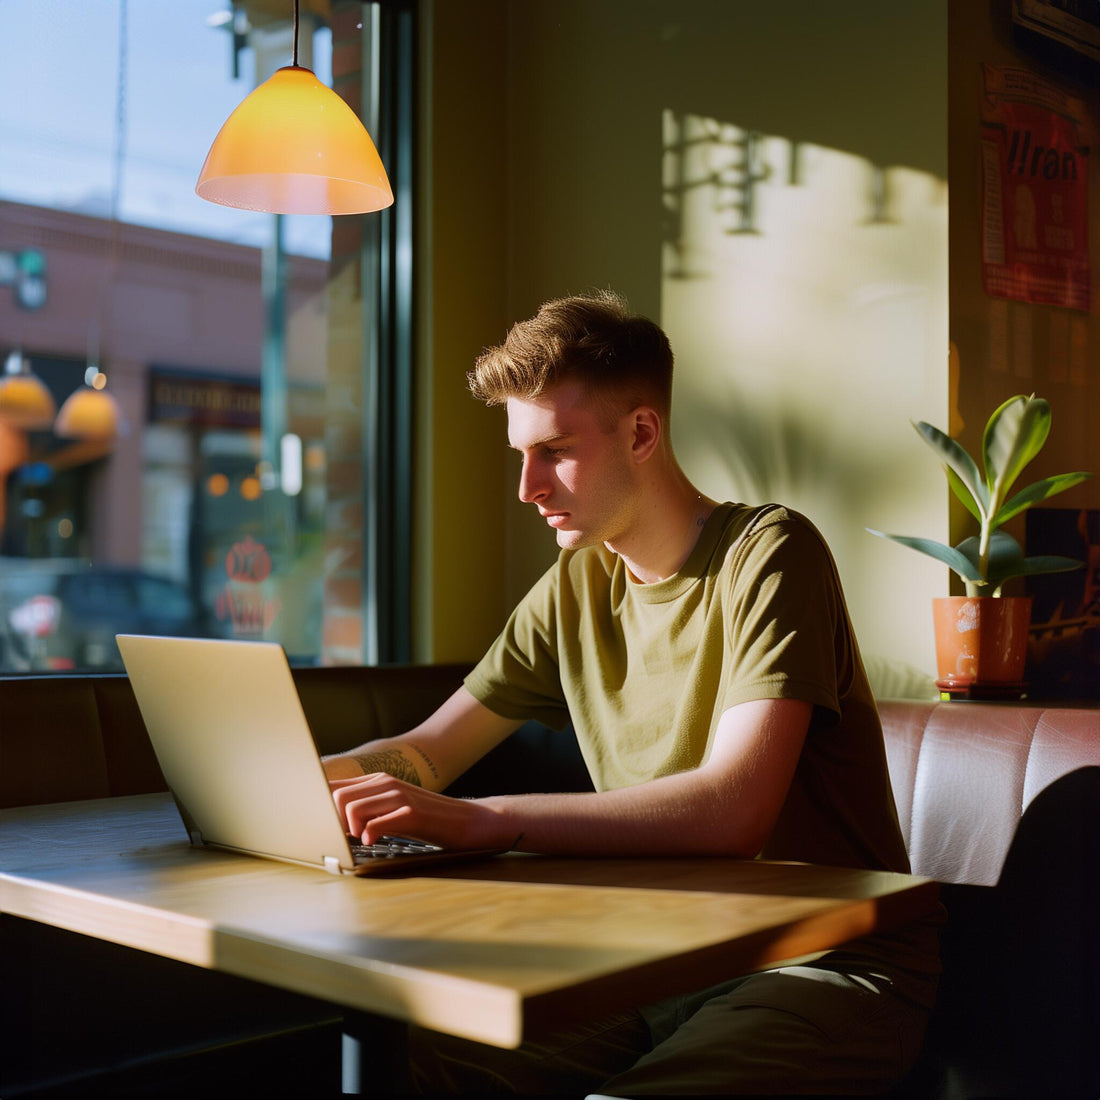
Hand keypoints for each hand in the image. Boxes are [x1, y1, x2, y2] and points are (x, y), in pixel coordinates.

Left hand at [330, 773, 502, 849]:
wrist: (466, 820)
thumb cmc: (426, 819)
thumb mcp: (392, 809)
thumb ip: (365, 807)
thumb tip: (329, 818)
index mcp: (377, 781)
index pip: (333, 785)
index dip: (321, 807)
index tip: (323, 825)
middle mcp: (386, 783)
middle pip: (337, 797)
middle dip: (334, 821)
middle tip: (348, 837)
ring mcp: (400, 796)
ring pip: (352, 808)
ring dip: (350, 829)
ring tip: (363, 838)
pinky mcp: (412, 813)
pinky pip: (377, 824)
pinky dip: (370, 835)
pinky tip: (374, 842)